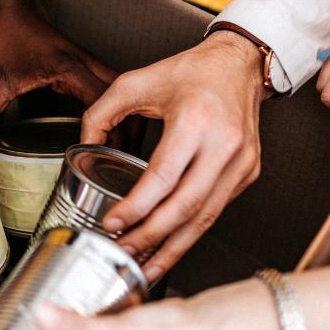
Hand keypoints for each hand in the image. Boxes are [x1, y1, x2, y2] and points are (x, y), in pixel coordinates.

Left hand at [0, 2, 115, 161]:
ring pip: (126, 94)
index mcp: (68, 69)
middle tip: (120, 167)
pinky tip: (108, 132)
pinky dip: (118, 111)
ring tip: (118, 155)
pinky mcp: (87, 65)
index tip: (99, 163)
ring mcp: (90, 62)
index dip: (107, 137)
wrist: (5, 6)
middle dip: (129, 135)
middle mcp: (86, 64)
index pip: (105, 106)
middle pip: (128, 101)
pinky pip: (114, 90)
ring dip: (128, 123)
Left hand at [81, 33, 265, 280]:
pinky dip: (190, 233)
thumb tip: (81, 147)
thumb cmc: (190, 72)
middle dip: (150, 237)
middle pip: (185, 206)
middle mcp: (223, 144)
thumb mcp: (136, 82)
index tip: (112, 223)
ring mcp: (241, 162)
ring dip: (172, 248)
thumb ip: (101, 114)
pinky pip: (216, 210)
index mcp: (195, 120)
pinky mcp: (248, 172)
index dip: (136, 206)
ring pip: (205, 218)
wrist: (238, 64)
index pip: (163, 176)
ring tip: (144, 265)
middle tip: (122, 252)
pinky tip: (168, 245)